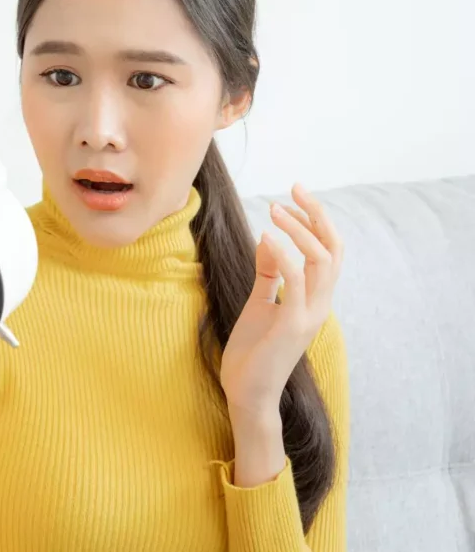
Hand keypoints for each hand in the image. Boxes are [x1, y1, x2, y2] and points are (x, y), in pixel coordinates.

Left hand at [220, 184, 343, 419]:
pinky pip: (297, 283)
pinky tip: (267, 238)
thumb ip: (268, 274)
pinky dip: (285, 256)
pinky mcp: (292, 325)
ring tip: (276, 210)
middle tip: (295, 188)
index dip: (316, 220)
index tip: (292, 195)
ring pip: (323, 261)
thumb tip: (268, 239)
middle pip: (334, 248)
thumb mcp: (259, 303)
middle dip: (317, 214)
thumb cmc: (252, 351)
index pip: (329, 250)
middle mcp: (319, 304)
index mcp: (314, 298)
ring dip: (300, 230)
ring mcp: (309, 315)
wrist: (246, 392)